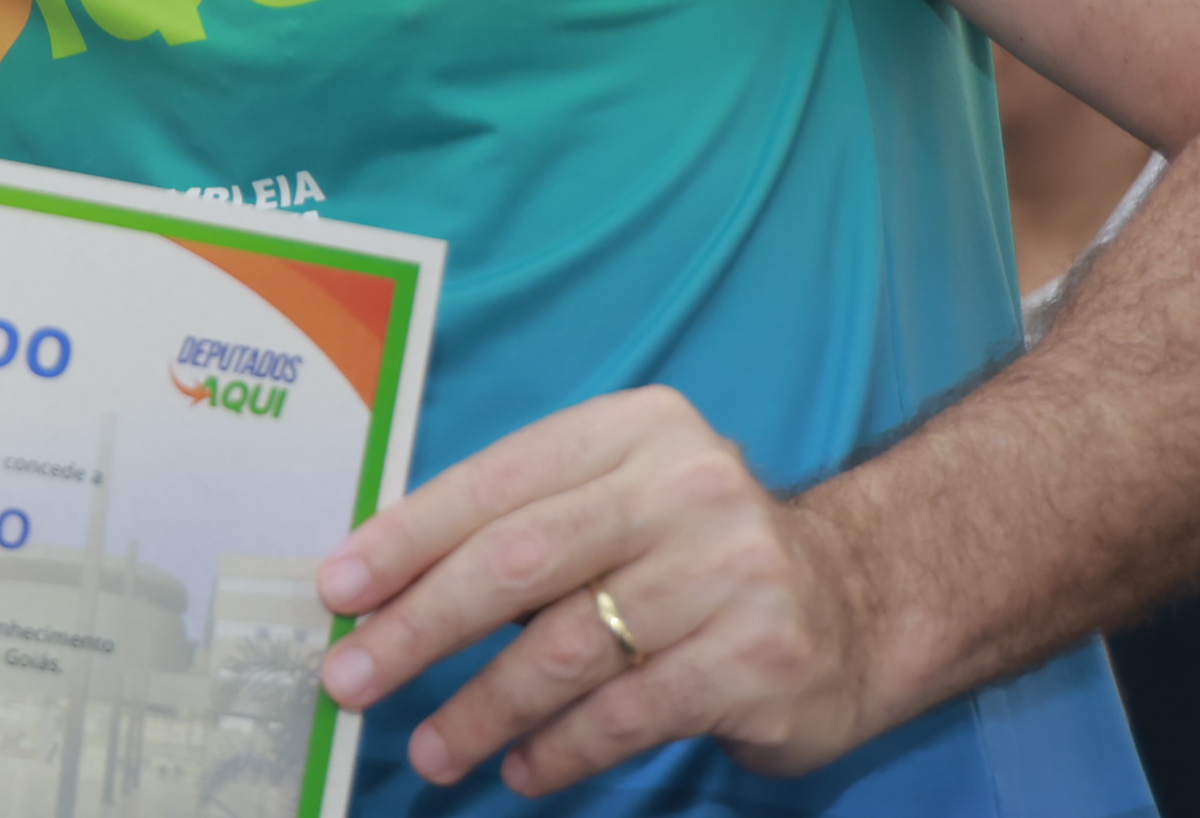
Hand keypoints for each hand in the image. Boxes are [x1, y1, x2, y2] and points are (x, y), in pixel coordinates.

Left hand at [314, 387, 879, 795]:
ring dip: (482, 707)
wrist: (861, 602)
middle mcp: (684, 486)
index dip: (407, 536)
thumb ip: (527, 525)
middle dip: (421, 626)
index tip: (338, 588)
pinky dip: (560, 749)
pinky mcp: (756, 657)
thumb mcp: (623, 502)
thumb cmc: (697, 555)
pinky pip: (627, 713)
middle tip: (354, 678)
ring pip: (567, 647)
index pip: (496, 482)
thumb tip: (383, 588)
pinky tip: (521, 769)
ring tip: (432, 751)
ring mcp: (729, 572)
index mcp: (634, 430)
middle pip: (519, 560)